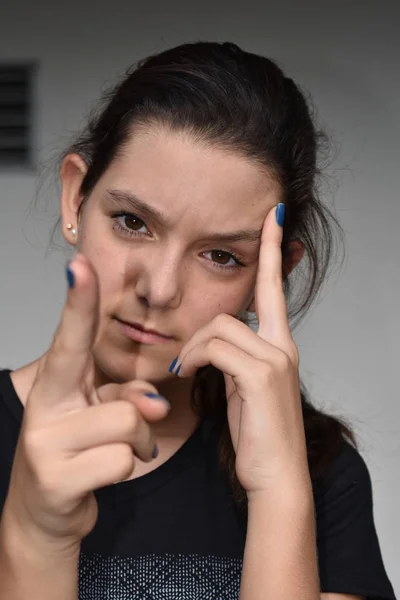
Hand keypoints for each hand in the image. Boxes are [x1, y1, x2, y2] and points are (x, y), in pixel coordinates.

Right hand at [2, 253, 169, 549]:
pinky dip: (126, 468)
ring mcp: (46, 445)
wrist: (43, 513)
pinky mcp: (56, 480)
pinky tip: (102, 475)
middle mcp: (45, 408)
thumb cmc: (78, 450)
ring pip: (129, 427)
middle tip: (137, 423)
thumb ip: (130, 397)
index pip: (71, 338)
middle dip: (139, 413)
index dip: (79, 301)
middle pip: (122, 397)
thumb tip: (154, 405)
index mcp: (56, 384)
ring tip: (113, 453)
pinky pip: (122, 462)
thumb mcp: (102, 415)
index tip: (80, 265)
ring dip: (137, 445)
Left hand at [171, 205, 309, 495]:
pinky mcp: (262, 375)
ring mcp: (275, 358)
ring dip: (194, 348)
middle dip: (203, 329)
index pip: (274, 287)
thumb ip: (231, 358)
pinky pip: (216, 346)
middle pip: (235, 305)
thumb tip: (208, 343)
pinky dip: (196, 358)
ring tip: (187, 375)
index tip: (273, 217)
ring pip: (219, 326)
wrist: (275, 476)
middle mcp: (282, 345)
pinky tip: (189, 375)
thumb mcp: (241, 389)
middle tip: (187, 361)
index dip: (272, 250)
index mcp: (279, 345)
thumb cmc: (256, 434)